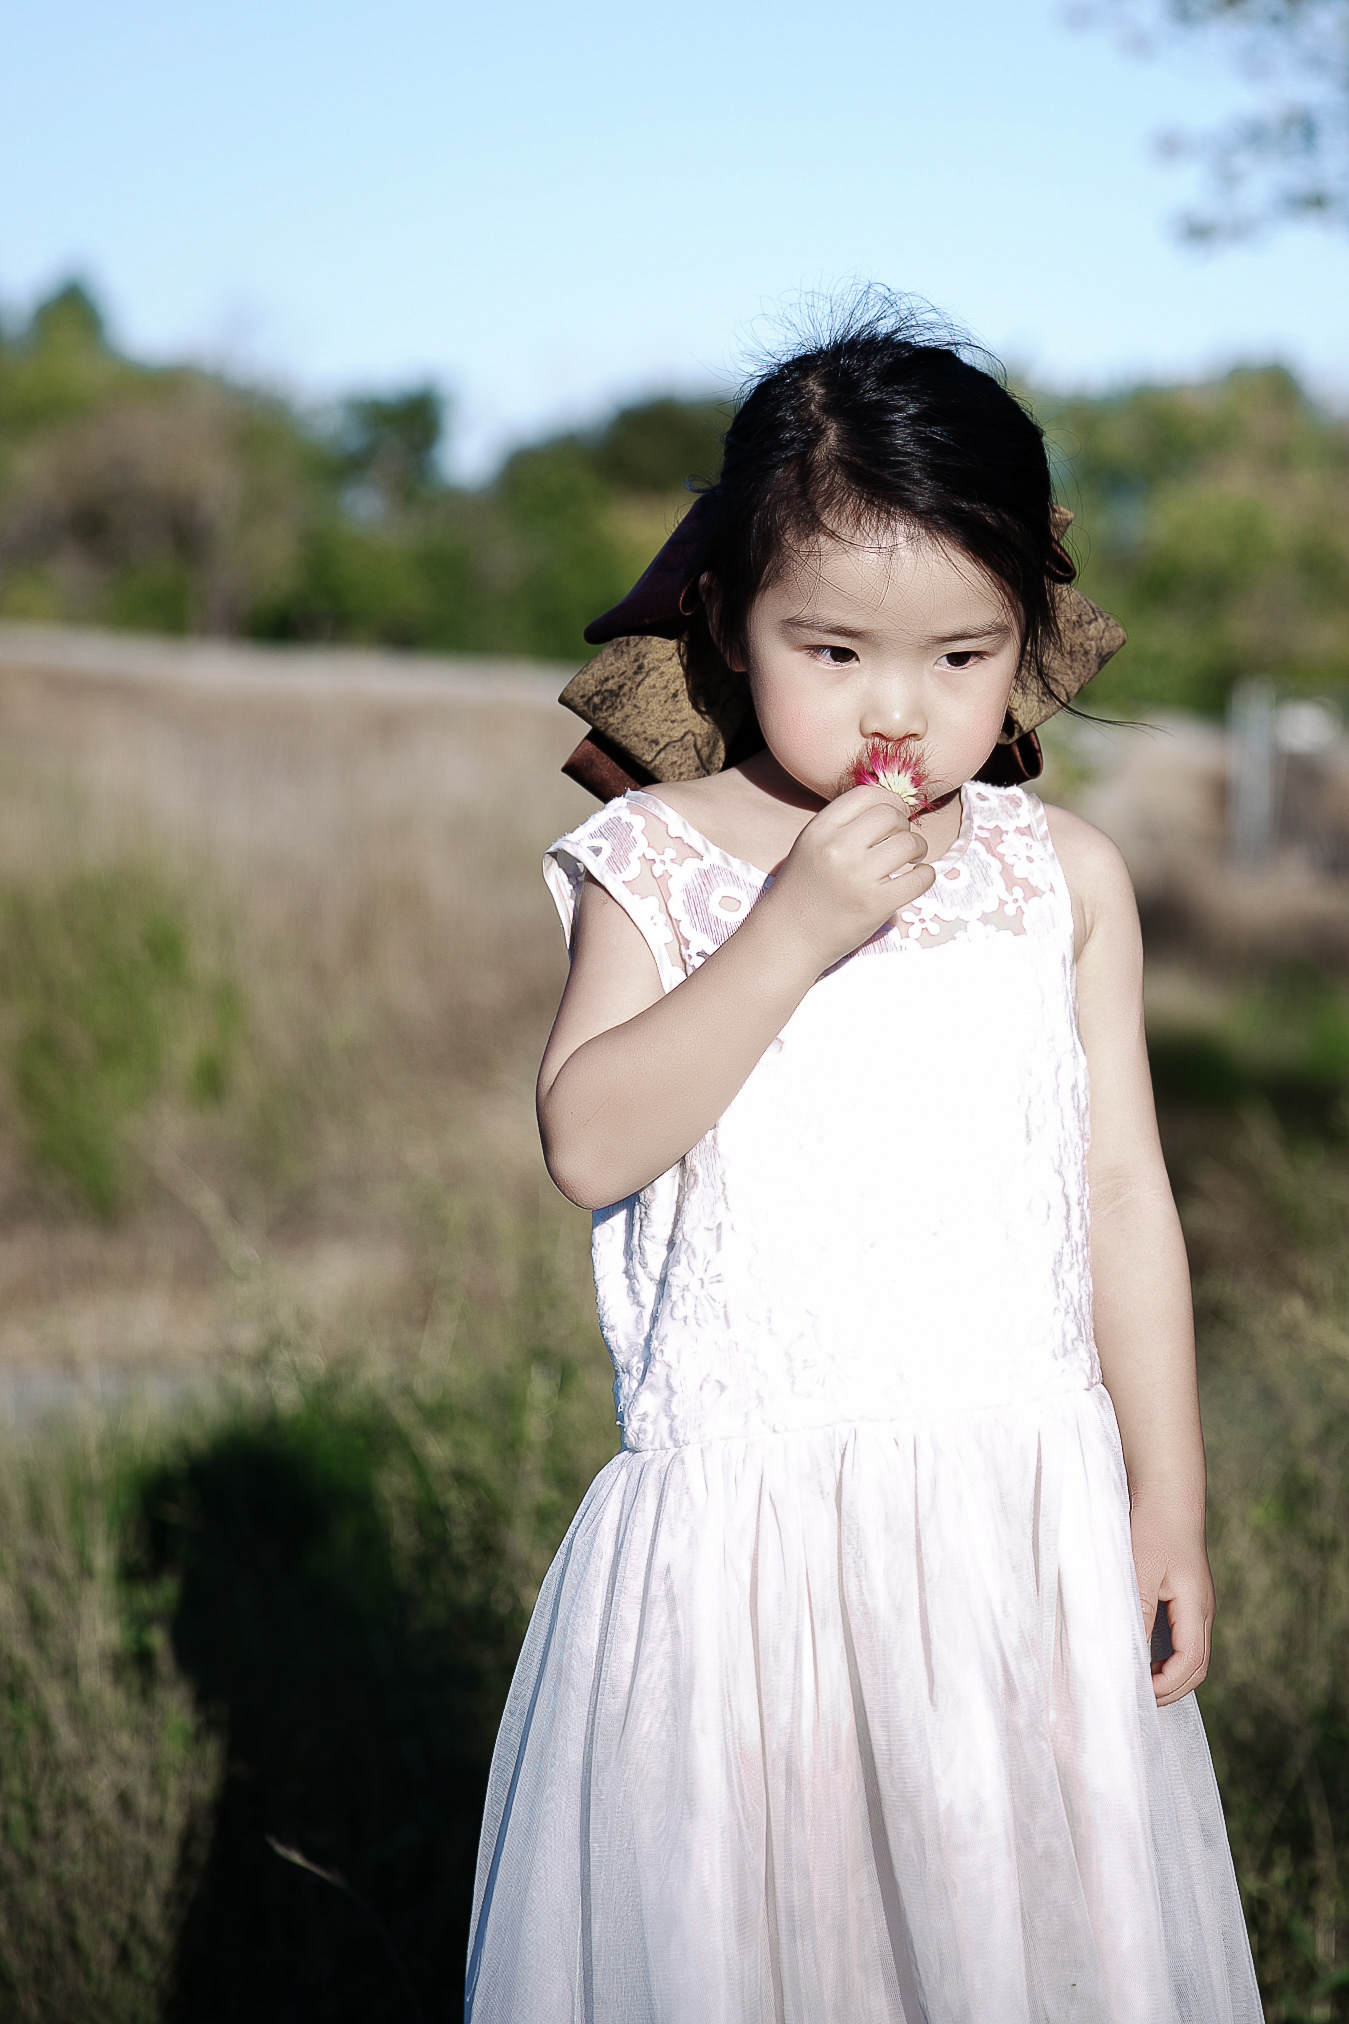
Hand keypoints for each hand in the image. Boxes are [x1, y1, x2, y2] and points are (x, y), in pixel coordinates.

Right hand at [763, 784, 934, 972]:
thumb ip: (842, 825)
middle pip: (891, 815)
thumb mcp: (810, 845)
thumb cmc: (802, 890)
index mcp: (820, 829)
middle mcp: (838, 848)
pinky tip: (916, 877)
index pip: (867, 794)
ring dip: (918, 848)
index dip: (889, 800)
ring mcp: (858, 877)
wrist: (788, 937)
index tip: (894, 816)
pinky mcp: (876, 904)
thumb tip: (891, 808)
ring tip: (911, 860)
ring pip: (910, 843)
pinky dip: (925, 875)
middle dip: (905, 825)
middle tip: (901, 841)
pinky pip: (920, 878)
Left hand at [1129, 1495, 1214, 1704]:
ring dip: (1167, 1676)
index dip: (1165, 1685)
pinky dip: (1165, 1658)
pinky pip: (1181, 1640)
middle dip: (1169, 1690)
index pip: (1190, 1663)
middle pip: (1196, 1668)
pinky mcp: (1185, 1600)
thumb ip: (1138, 1613)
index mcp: (1196, 1608)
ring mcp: (1196, 1607)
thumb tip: (1129, 1656)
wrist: (1166, 1494)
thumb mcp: (1140, 1571)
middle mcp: (1202, 1612)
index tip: (1136, 1693)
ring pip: (1190, 1656)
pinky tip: (1139, 1657)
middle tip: (1135, 1700)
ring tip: (1136, 1685)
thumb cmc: (1152, 1529)